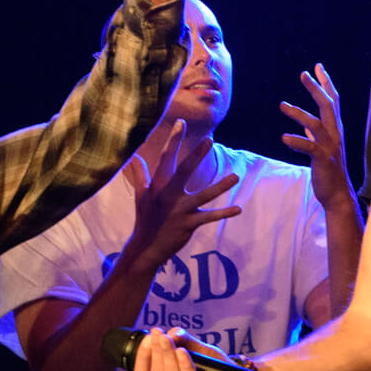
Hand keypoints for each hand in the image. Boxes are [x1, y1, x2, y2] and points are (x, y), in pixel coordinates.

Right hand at [122, 119, 242, 273]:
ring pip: (203, 196)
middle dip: (197, 155)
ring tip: (236, 177)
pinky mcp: (188, 224)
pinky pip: (209, 217)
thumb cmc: (145, 217)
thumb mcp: (141, 195)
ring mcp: (179, 210)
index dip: (174, 140)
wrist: (146, 247)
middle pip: (185, 171)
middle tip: (210, 140)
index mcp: (158, 185)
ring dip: (220, 187)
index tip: (181, 123)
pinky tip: (238, 208)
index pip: (166, 158)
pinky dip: (223, 213)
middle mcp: (169, 195)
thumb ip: (139, 174)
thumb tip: (132, 156)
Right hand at [130, 329, 243, 370]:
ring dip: (169, 356)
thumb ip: (183, 340)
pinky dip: (185, 365)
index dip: (143, 355)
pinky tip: (182, 352)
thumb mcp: (196, 350)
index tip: (148, 337)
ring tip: (169, 340)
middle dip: (157, 351)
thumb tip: (171, 333)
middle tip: (159, 333)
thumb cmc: (212, 368)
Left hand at [279, 64, 348, 206]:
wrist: (338, 195)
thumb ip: (314, 135)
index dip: (326, 83)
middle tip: (303, 74)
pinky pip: (310, 147)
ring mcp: (330, 147)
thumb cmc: (328, 171)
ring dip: (299, 113)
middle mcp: (335, 134)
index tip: (317, 66)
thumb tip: (305, 126)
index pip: (333, 101)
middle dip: (316, 88)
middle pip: (328, 105)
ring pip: (316, 123)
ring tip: (282, 105)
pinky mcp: (322, 160)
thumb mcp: (321, 149)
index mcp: (335, 129)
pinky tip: (284, 138)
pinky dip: (297, 141)